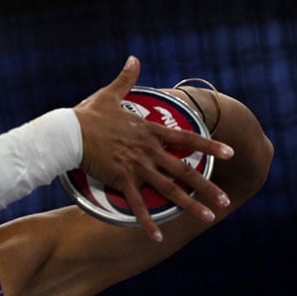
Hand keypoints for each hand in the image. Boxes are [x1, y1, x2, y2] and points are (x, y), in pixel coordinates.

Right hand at [73, 56, 233, 241]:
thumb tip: (134, 58)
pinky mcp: (121, 179)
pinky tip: (157, 237)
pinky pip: (138, 204)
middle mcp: (148, 150)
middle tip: (224, 200)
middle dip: (207, 187)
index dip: (209, 146)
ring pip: (169, 189)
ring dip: (190, 206)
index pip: (186, 139)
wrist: (68, 132)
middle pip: (184, 171)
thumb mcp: (109, 94)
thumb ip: (126, 79)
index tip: (228, 153)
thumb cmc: (86, 115)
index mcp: (148, 131)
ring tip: (208, 218)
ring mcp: (136, 166)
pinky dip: (148, 222)